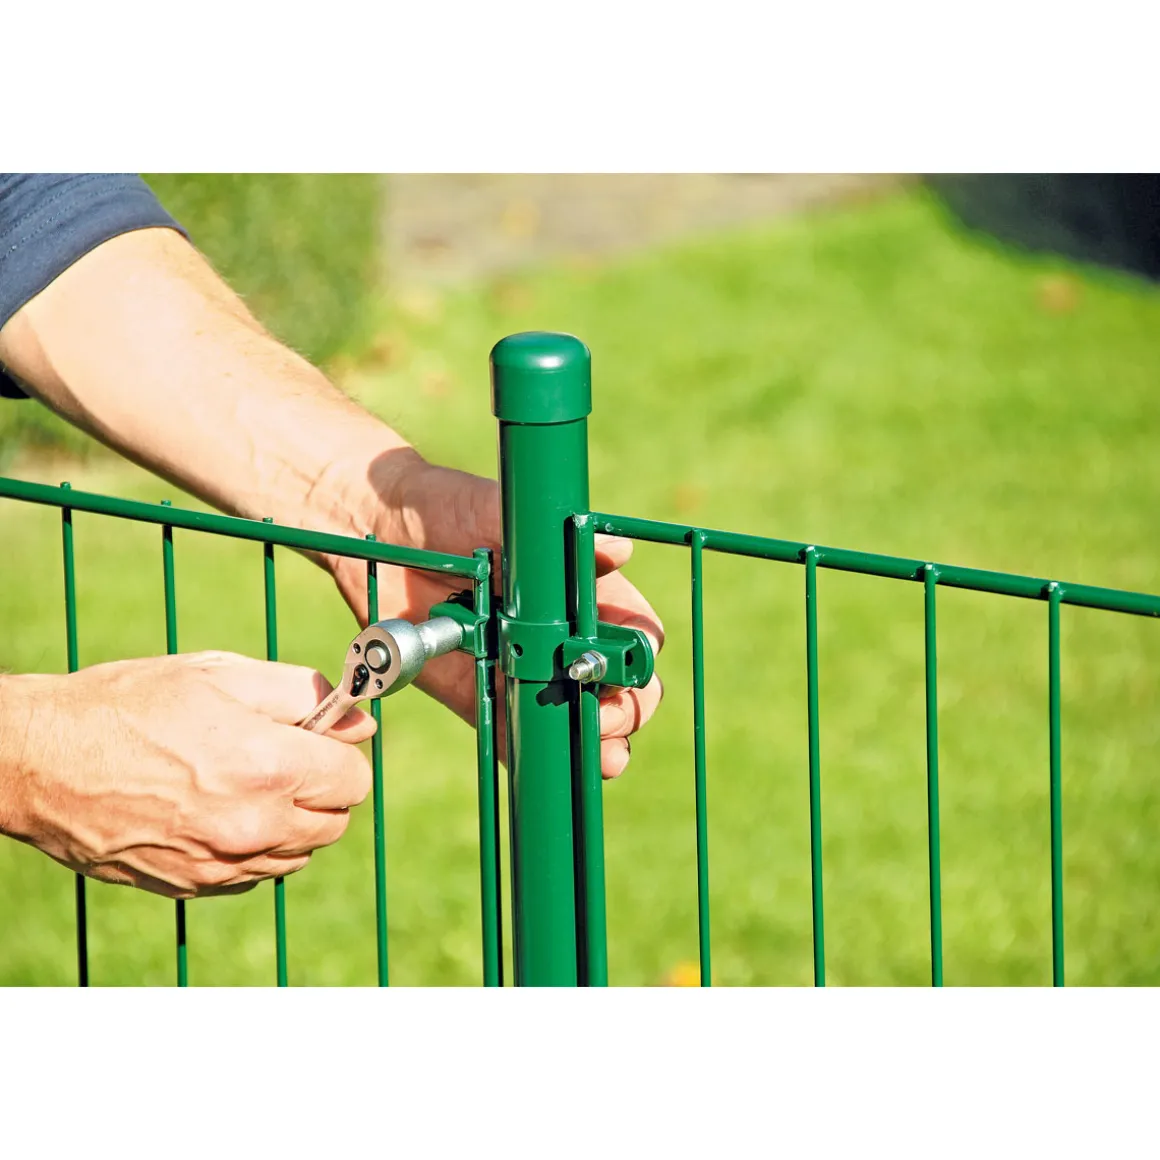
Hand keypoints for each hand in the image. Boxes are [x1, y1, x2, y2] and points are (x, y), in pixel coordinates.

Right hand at [0, 652, 374, 897]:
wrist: (41, 759)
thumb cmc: (130, 706)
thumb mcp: (222, 673)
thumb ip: (303, 695)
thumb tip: (358, 720)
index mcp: (268, 767)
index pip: (354, 779)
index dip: (341, 753)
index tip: (320, 739)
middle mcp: (251, 826)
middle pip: (334, 823)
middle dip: (321, 790)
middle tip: (283, 759)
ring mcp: (220, 863)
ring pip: (297, 854)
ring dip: (290, 822)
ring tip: (244, 783)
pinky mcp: (190, 884)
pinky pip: (254, 875)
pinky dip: (253, 849)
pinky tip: (218, 812)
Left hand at [329, 458, 664, 778]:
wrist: (374, 527)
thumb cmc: (446, 506)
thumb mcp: (499, 512)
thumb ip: (554, 537)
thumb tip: (618, 552)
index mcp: (580, 591)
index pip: (635, 634)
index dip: (639, 659)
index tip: (624, 669)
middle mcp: (560, 635)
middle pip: (619, 686)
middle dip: (626, 709)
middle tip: (605, 719)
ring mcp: (522, 669)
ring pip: (575, 718)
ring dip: (591, 742)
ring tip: (595, 754)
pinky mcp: (480, 694)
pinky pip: (512, 733)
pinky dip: (529, 752)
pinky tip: (541, 764)